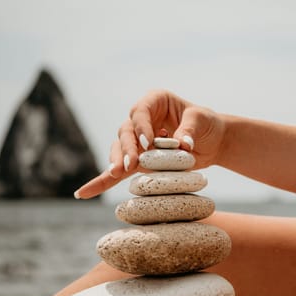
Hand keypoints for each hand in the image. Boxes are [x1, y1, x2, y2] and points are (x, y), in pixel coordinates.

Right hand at [74, 89, 225, 198]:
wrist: (212, 141)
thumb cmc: (206, 124)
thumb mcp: (200, 121)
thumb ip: (189, 130)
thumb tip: (182, 146)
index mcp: (155, 101)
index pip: (141, 111)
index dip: (141, 126)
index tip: (149, 143)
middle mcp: (141, 119)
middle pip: (126, 131)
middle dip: (127, 148)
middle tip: (131, 164)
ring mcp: (136, 140)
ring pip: (119, 149)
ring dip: (117, 162)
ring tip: (118, 173)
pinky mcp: (138, 160)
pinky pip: (117, 169)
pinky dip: (102, 181)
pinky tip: (83, 193)